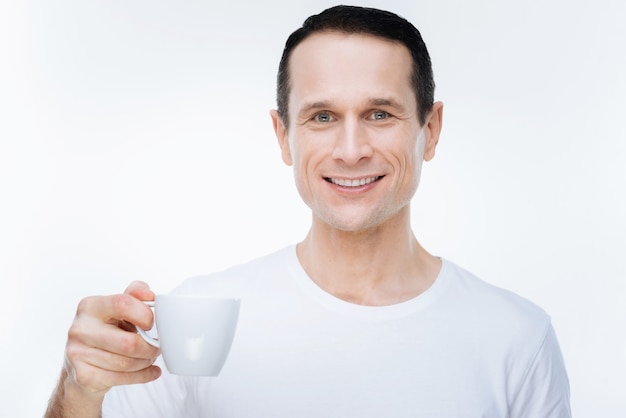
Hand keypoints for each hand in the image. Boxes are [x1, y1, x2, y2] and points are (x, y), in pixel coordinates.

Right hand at [63, 281, 160, 397]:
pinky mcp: (84, 377)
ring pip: (128, 363)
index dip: (144, 314)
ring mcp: (78, 354)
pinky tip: (149, 371)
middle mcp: (80, 329)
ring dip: (146, 362)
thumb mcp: (118, 310)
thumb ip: (135, 295)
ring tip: (150, 357)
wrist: (79, 366)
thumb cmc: (106, 332)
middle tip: (157, 347)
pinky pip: (123, 379)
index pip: (122, 304)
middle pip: (128, 342)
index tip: (152, 323)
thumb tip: (149, 295)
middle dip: (150, 347)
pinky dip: (143, 376)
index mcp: (90, 306)